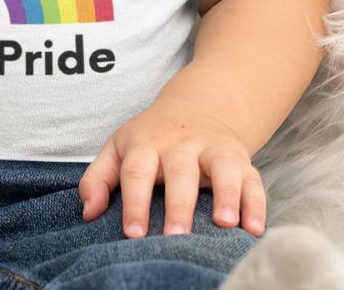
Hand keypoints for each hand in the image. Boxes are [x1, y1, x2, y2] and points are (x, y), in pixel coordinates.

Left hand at [77, 97, 265, 238]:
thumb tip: (88, 213)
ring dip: (225, 195)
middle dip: (179, 205)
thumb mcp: (118, 148)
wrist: (196, 107)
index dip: (134, 202)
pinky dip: (256, 203)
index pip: (137, 171)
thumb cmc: (150, 139)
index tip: (132, 234)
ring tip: (223, 224)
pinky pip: (252, 180)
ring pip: (222, 169)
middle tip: (175, 237)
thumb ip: (98, 178)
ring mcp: (213, 150)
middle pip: (179, 172)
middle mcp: (180, 144)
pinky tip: (253, 229)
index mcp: (146, 143)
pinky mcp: (240, 160)